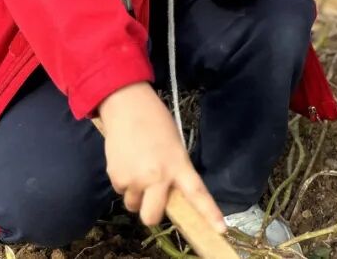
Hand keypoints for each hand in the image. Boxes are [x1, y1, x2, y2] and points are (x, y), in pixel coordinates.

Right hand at [98, 82, 224, 231]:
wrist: (127, 106)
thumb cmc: (156, 123)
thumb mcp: (174, 146)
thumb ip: (174, 171)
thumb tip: (168, 195)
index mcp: (178, 164)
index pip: (197, 193)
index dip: (209, 213)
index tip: (220, 230)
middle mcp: (157, 176)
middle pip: (152, 217)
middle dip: (151, 213)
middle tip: (152, 196)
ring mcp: (135, 179)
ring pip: (133, 204)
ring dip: (136, 194)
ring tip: (137, 168)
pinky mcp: (116, 177)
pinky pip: (120, 191)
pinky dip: (123, 182)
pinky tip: (126, 161)